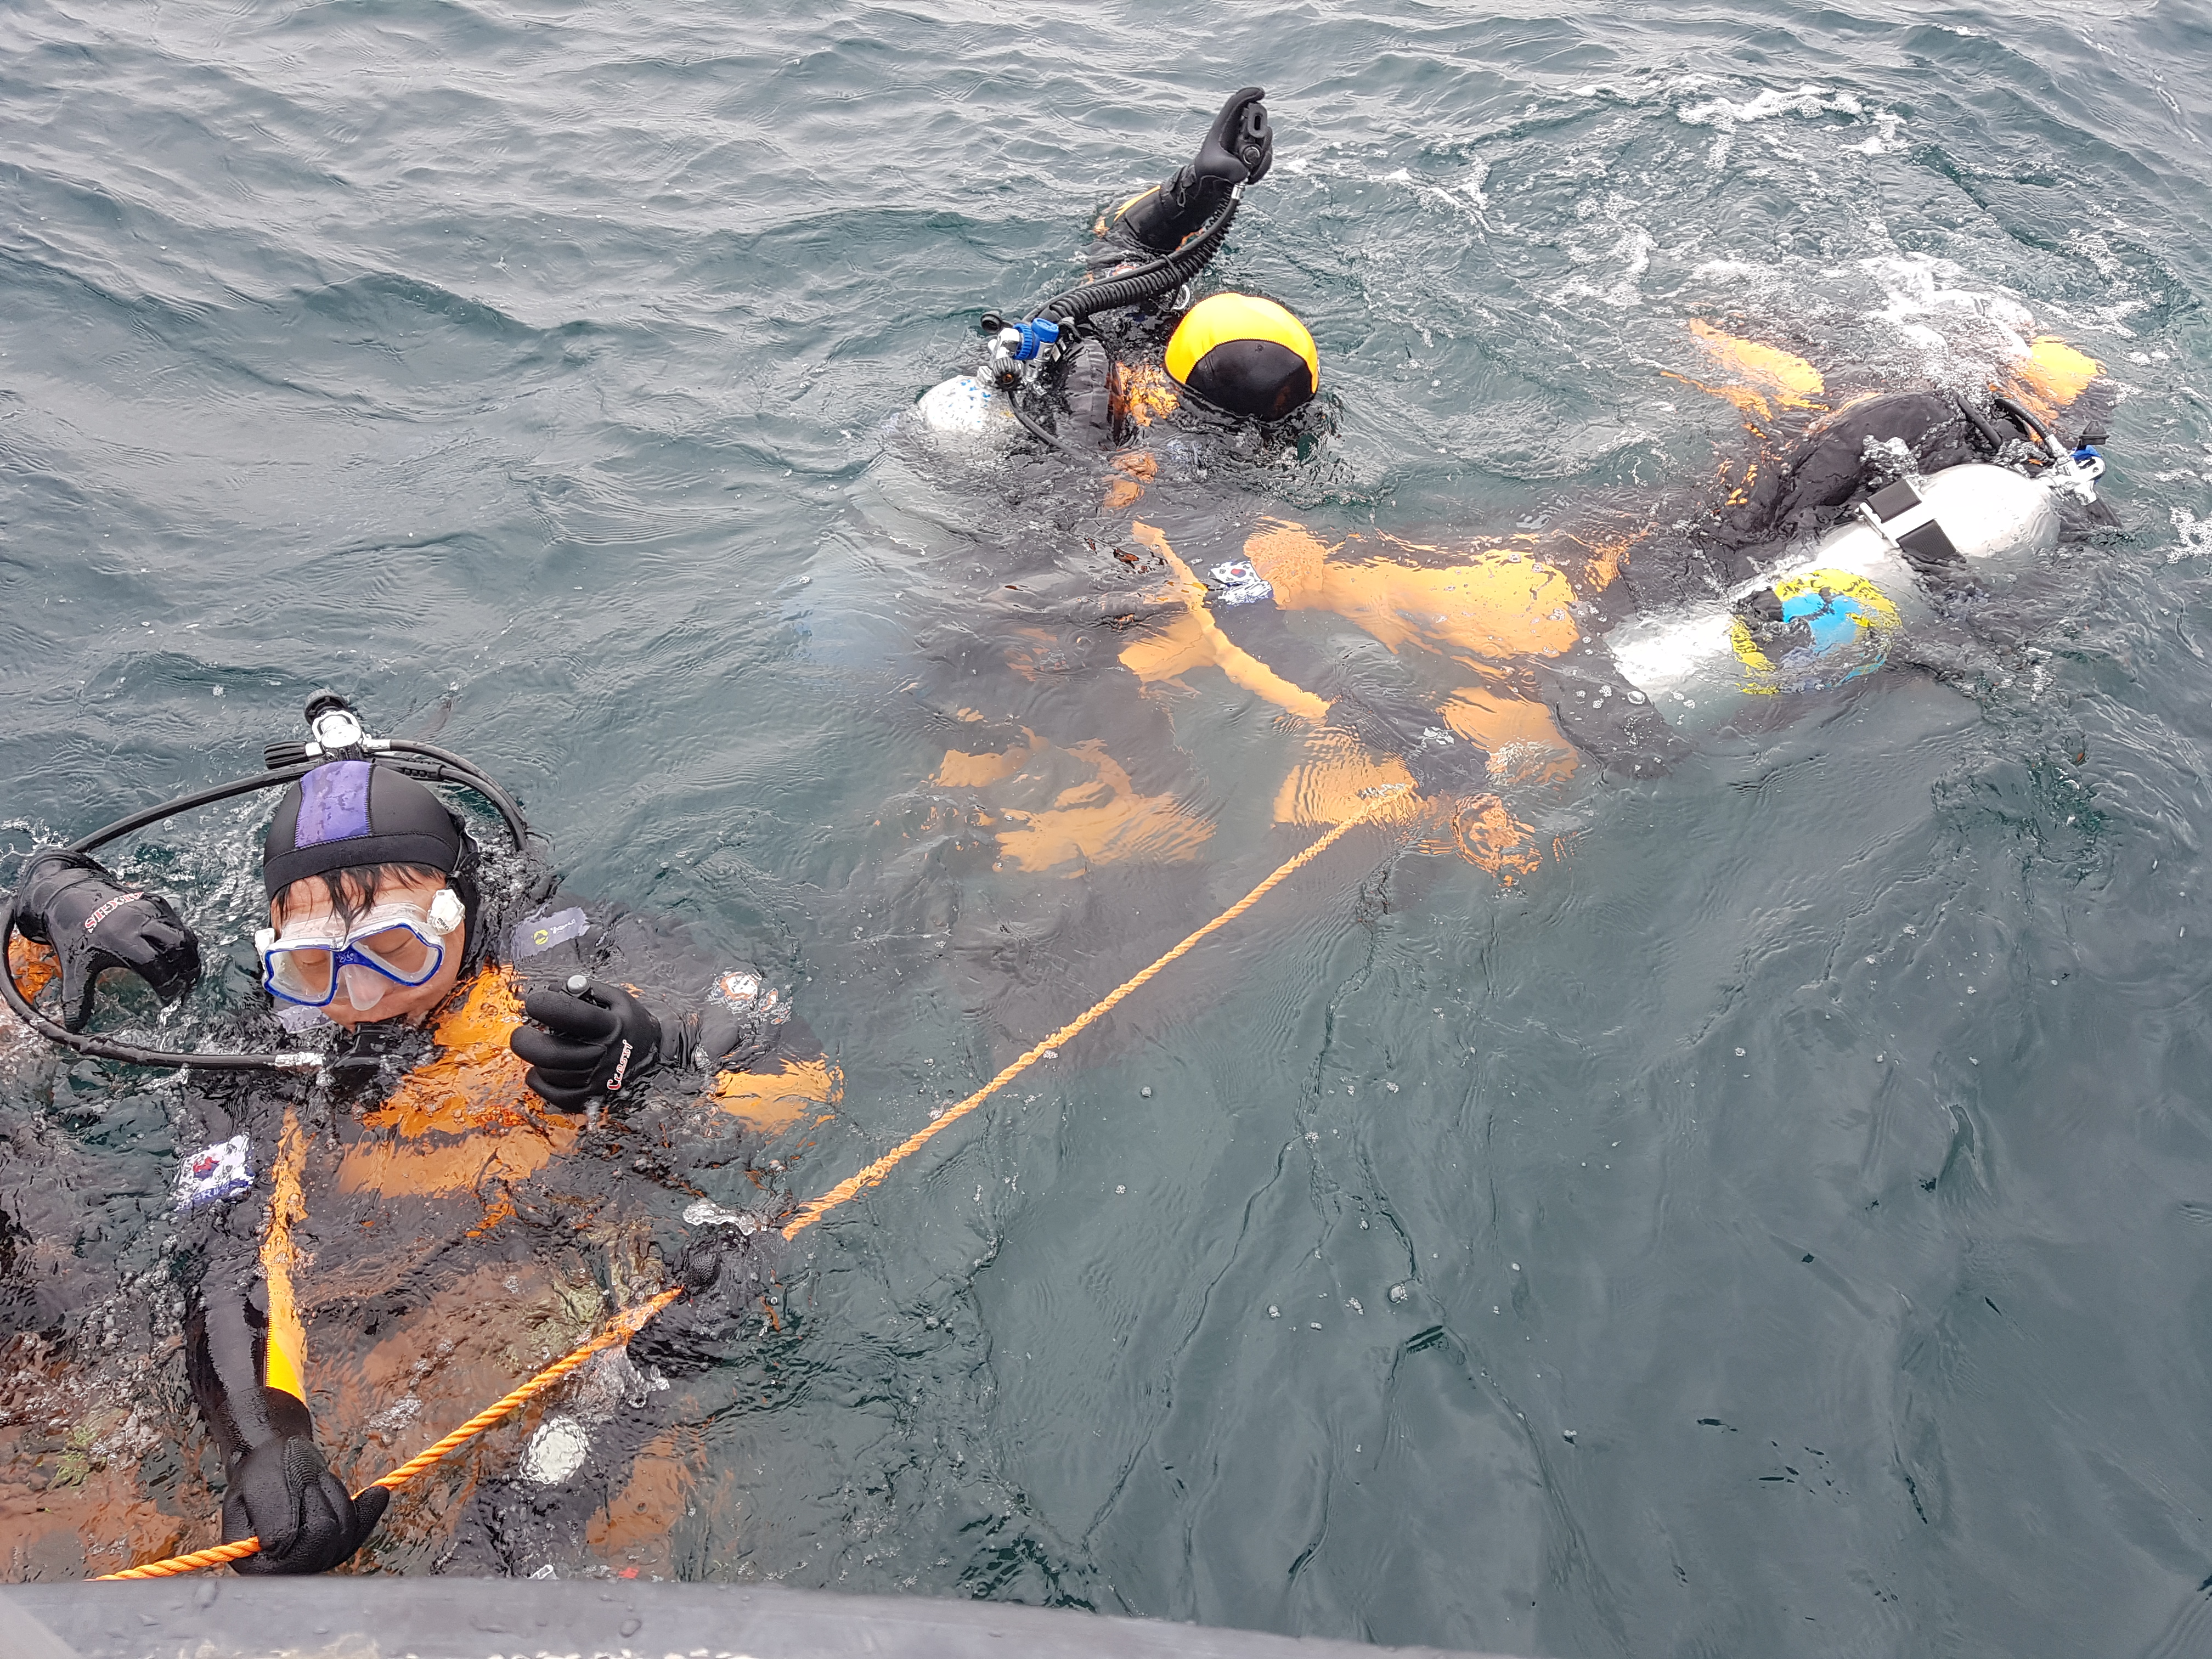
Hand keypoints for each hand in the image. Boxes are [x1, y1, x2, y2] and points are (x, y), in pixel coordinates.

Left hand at [13, 850, 200, 1031]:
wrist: (69, 897)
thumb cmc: (73, 933)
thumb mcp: (73, 966)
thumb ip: (77, 997)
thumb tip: (76, 1026)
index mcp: (121, 939)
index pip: (156, 964)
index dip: (166, 984)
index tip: (167, 999)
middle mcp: (140, 921)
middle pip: (178, 946)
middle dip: (186, 969)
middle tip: (185, 987)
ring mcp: (151, 909)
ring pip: (184, 934)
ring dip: (189, 956)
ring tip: (187, 974)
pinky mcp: (157, 902)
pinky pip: (179, 924)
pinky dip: (184, 942)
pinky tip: (178, 957)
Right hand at [222, 1435, 387, 1574]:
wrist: (278, 1465)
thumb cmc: (264, 1472)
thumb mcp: (261, 1484)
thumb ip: (270, 1513)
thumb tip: (277, 1544)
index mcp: (257, 1562)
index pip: (301, 1557)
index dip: (313, 1520)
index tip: (305, 1488)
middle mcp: (285, 1569)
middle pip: (330, 1542)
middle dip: (324, 1503)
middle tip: (307, 1482)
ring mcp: (312, 1560)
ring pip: (348, 1535)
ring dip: (337, 1501)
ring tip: (314, 1485)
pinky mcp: (332, 1548)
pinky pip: (360, 1532)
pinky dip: (367, 1508)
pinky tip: (376, 1494)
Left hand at [511, 980, 663, 1111]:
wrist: (653, 1051)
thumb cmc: (629, 1021)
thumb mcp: (616, 998)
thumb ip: (586, 989)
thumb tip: (553, 987)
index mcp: (612, 1027)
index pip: (572, 1015)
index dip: (546, 1006)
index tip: (534, 1001)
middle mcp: (606, 1056)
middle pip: (553, 1055)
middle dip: (526, 1042)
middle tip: (521, 1033)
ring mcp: (598, 1080)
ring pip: (551, 1074)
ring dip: (536, 1059)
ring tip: (538, 1047)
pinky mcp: (591, 1097)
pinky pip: (554, 1095)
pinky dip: (539, 1082)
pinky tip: (539, 1069)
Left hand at [1192, 85, 1272, 187]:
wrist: (1214, 182)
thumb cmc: (1209, 169)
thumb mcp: (1213, 166)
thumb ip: (1227, 167)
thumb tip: (1244, 170)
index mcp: (1224, 125)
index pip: (1236, 104)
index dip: (1248, 95)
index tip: (1260, 93)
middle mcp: (1239, 130)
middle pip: (1257, 118)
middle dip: (1259, 129)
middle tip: (1255, 141)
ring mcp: (1250, 140)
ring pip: (1266, 136)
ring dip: (1261, 151)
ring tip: (1248, 165)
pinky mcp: (1258, 152)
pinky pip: (1268, 155)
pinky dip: (1263, 165)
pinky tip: (1251, 174)